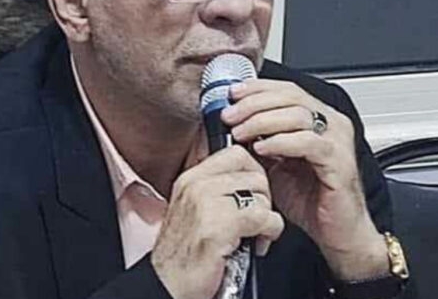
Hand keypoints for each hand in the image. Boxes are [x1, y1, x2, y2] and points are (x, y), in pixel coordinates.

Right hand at [151, 146, 284, 298]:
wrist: (167, 284)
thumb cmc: (183, 255)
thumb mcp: (193, 210)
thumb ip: (215, 189)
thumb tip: (247, 177)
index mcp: (190, 178)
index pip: (236, 154)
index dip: (255, 173)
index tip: (255, 194)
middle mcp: (196, 186)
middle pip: (254, 173)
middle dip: (264, 198)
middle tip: (256, 218)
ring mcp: (205, 204)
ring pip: (261, 195)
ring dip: (267, 218)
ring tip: (254, 235)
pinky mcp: (218, 226)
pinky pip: (264, 218)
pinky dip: (270, 233)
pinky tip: (256, 245)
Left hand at [223, 79, 387, 279]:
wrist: (335, 232)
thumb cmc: (309, 199)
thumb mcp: (273, 163)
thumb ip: (257, 140)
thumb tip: (230, 124)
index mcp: (317, 119)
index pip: (286, 90)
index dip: (257, 88)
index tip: (231, 94)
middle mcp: (331, 124)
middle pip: (291, 96)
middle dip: (254, 103)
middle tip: (230, 115)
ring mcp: (338, 141)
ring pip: (298, 115)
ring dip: (262, 121)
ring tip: (240, 132)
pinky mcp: (340, 161)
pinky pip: (308, 142)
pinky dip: (281, 142)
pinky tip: (261, 149)